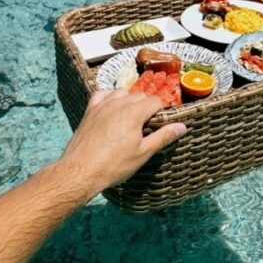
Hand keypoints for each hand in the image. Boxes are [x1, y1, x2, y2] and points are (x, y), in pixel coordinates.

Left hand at [60, 89, 185, 197]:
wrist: (81, 170)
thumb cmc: (114, 165)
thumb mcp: (143, 153)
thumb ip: (163, 136)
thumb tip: (182, 127)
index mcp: (134, 112)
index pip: (155, 101)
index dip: (160, 112)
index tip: (158, 123)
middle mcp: (119, 103)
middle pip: (139, 95)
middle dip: (146, 106)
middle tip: (146, 125)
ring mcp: (102, 105)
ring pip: (122, 92)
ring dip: (129, 100)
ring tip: (130, 118)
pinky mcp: (90, 110)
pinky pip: (102, 94)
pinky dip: (109, 97)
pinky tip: (112, 108)